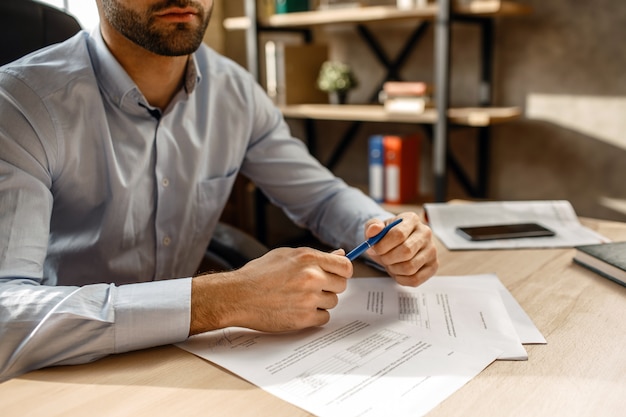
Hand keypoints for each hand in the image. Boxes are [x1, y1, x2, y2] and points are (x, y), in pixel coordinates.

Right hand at [190, 247, 351, 334]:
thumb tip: (340, 254)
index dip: (343, 272)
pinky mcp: (303, 318)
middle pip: (341, 285)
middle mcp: (312, 277)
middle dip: (330, 287)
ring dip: (321, 302)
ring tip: (300, 298)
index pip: (345, 266)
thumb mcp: (286, 256)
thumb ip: (315, 256)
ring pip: (332, 302)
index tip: (337, 275)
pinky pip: (324, 318)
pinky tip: (298, 310)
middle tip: (313, 288)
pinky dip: (314, 316)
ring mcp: (309, 299)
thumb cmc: (258, 274)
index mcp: (308, 258)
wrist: (237, 296)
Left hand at [364, 212, 437, 286]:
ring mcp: (431, 250)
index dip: (383, 245)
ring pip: (410, 267)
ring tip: (390, 263)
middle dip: (388, 258)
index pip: (398, 234)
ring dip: (394, 269)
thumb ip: (372, 227)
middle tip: (383, 258)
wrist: (394, 246)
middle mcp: (425, 233)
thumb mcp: (375, 228)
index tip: (374, 249)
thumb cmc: (385, 236)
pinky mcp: (433, 266)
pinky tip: (397, 272)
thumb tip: (374, 230)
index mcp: (411, 219)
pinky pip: (415, 279)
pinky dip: (401, 279)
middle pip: (406, 251)